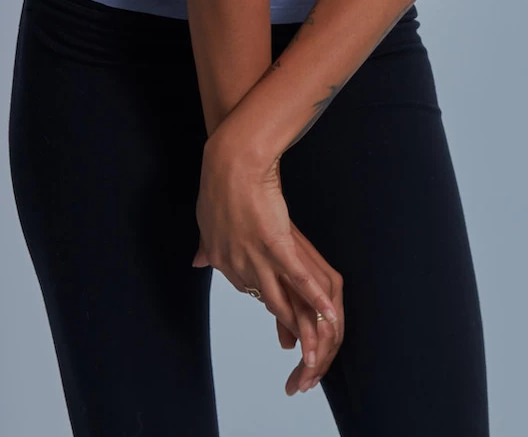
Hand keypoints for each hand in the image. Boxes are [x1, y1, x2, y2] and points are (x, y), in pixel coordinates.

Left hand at [192, 136, 343, 391]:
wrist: (230, 159)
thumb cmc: (218, 182)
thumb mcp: (205, 221)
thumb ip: (205, 246)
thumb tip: (197, 261)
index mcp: (226, 262)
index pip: (257, 296)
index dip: (278, 317)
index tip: (291, 334)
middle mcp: (241, 266)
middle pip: (273, 309)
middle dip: (293, 338)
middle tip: (306, 368)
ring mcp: (259, 256)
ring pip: (286, 302)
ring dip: (306, 331)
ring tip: (320, 356)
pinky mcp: (276, 241)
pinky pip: (297, 276)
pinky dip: (313, 297)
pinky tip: (330, 315)